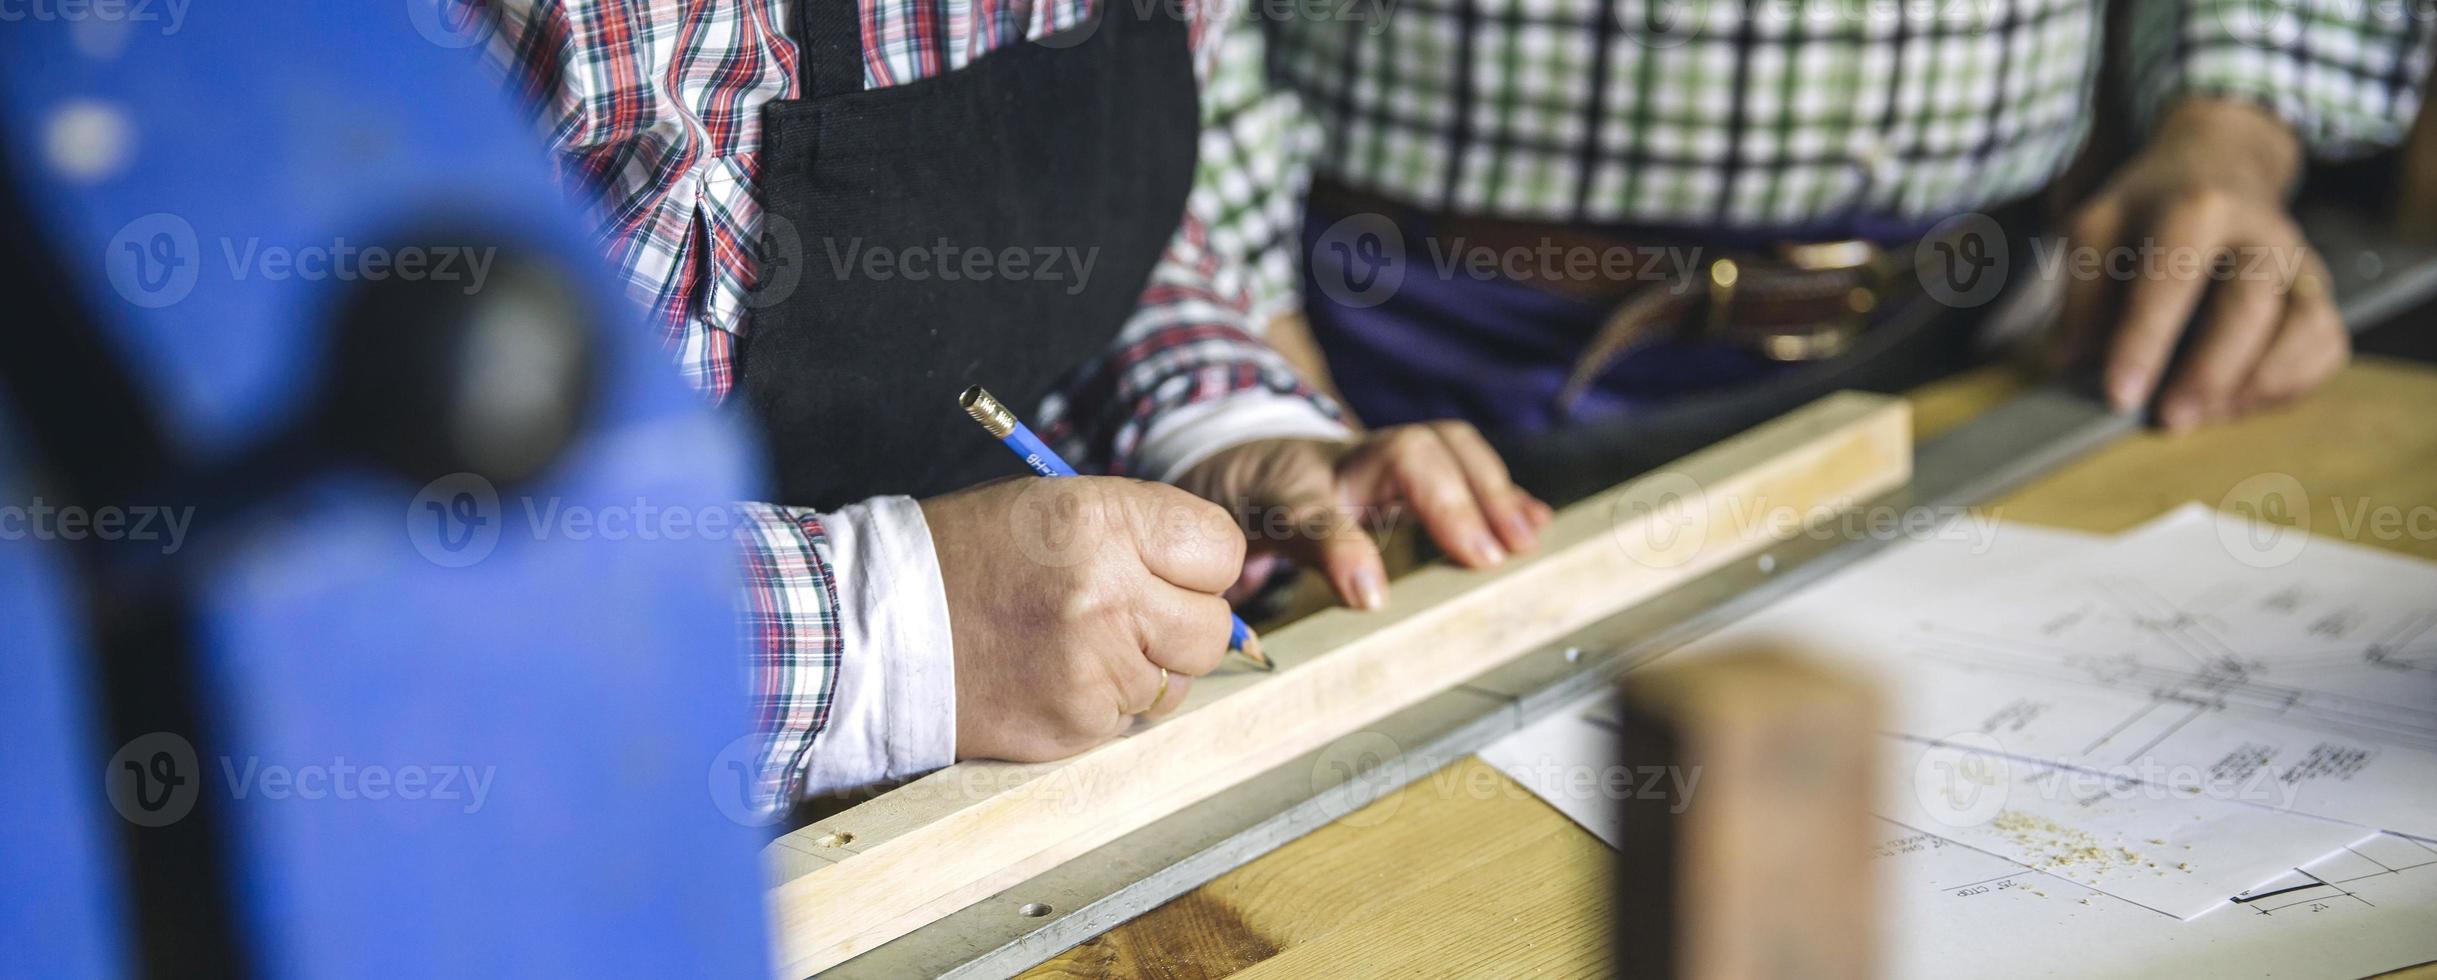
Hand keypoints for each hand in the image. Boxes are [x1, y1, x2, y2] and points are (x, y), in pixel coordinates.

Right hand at [921, 477, 1242, 761]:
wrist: (877, 625)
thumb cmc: (969, 557)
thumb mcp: (1053, 508)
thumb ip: (1137, 536)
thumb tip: (1211, 577)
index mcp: (1103, 522)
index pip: (1220, 549)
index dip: (1200, 563)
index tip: (1173, 570)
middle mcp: (1109, 594)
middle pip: (1211, 627)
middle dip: (1182, 624)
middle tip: (1130, 614)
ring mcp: (1094, 666)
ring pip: (1174, 681)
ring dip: (1143, 669)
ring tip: (1076, 644)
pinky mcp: (1076, 723)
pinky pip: (1128, 718)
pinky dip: (1102, 704)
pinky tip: (1053, 676)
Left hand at [1175, 421, 1552, 610]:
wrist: (1246, 461)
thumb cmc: (1247, 511)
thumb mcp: (1227, 544)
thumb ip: (1241, 577)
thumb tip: (1249, 632)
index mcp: (1283, 487)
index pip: (1312, 510)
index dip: (1344, 549)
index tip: (1371, 598)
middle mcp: (1338, 461)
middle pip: (1401, 453)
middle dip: (1448, 500)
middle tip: (1486, 556)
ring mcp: (1381, 457)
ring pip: (1442, 447)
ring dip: (1489, 491)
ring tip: (1524, 540)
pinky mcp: (1415, 466)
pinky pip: (1465, 464)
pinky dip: (1503, 494)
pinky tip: (1536, 525)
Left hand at [2052, 99, 2346, 431]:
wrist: (2218, 165)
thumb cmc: (2149, 210)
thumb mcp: (2098, 228)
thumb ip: (2083, 291)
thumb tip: (2073, 360)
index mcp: (2197, 210)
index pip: (2171, 280)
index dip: (2144, 342)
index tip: (2119, 396)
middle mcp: (2261, 234)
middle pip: (2249, 308)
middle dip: (2209, 372)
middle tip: (2170, 419)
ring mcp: (2299, 264)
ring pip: (2304, 329)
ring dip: (2257, 385)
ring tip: (2206, 414)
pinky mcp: (2319, 292)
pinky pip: (2326, 345)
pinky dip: (2291, 383)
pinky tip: (2242, 401)